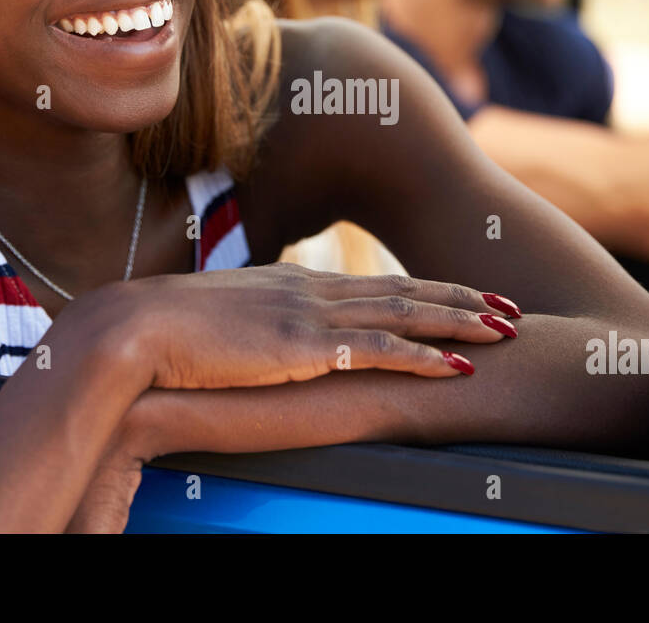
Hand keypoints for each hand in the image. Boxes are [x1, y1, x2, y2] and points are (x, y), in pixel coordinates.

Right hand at [113, 262, 519, 389]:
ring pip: (406, 313)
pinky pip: (380, 350)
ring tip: (504, 330)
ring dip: (460, 321)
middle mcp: (315, 290)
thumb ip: (258, 323)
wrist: (138, 326)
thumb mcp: (225, 319)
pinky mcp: (305, 345)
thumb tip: (268, 334)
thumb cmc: (170, 328)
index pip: (380, 283)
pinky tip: (457, 366)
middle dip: (464, 298)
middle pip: (407, 290)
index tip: (469, 293)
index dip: (430, 289)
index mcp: (299, 283)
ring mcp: (313, 314)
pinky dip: (424, 357)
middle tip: (510, 306)